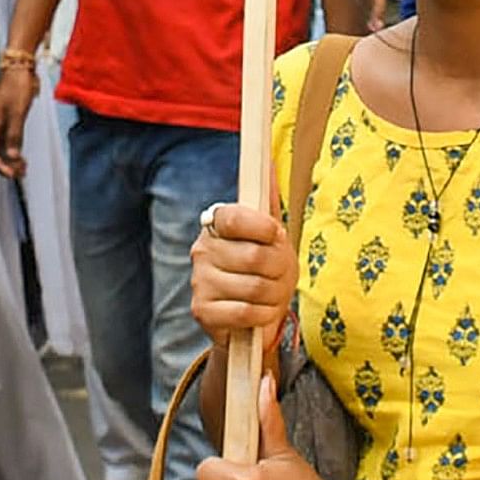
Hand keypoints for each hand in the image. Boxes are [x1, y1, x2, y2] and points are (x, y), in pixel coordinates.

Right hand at [0, 60, 36, 179]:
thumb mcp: (18, 112)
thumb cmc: (17, 87)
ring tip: (23, 168)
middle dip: (4, 166)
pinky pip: (5, 141)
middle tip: (20, 173)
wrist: (20, 68)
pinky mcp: (5, 120)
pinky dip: (13, 150)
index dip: (0, 166)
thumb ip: (14, 135)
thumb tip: (11, 156)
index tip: (13, 174)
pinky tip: (22, 156)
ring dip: (10, 160)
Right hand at [190, 200, 296, 341]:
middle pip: (254, 257)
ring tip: (272, 295)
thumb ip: (268, 201)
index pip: (235, 218)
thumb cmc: (266, 271)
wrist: (255, 315)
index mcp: (216, 223)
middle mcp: (202, 249)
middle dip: (279, 269)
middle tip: (280, 274)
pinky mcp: (202, 310)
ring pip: (253, 287)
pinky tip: (261, 312)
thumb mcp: (272, 236)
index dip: (263, 228)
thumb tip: (269, 163)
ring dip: (274, 295)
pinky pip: (245, 311)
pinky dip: (263, 315)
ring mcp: (199, 281)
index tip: (277, 237)